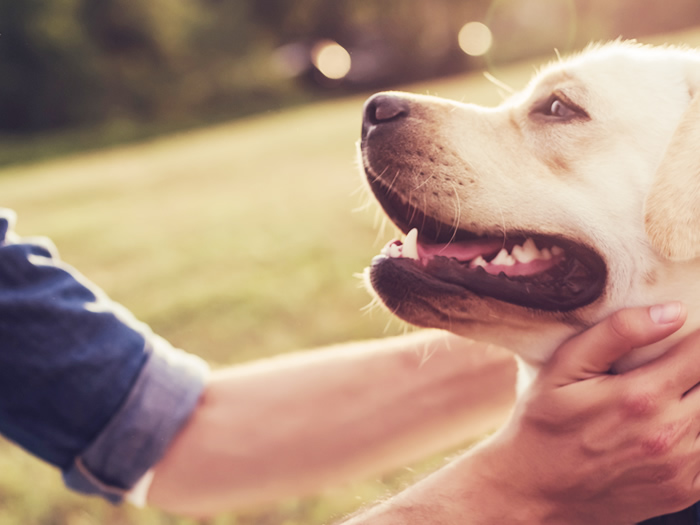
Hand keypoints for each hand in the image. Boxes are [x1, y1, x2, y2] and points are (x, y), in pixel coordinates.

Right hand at [482, 302, 699, 523]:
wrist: (534, 492)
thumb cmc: (544, 423)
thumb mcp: (563, 368)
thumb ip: (617, 333)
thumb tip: (673, 312)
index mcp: (641, 396)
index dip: (695, 335)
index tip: (682, 331)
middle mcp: (670, 433)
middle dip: (694, 367)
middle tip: (668, 364)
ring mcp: (680, 467)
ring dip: (695, 399)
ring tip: (667, 391)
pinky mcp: (683, 490)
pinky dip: (695, 431)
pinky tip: (667, 424)